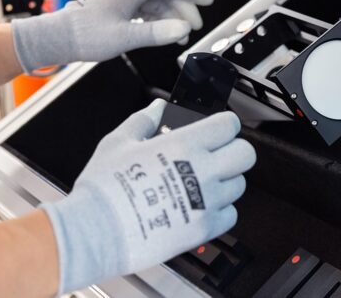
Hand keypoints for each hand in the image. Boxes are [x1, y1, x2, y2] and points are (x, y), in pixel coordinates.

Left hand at [11, 0, 212, 71]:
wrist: (57, 39)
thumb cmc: (84, 36)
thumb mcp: (124, 37)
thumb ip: (156, 33)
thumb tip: (182, 29)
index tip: (207, 1)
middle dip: (184, 8)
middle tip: (194, 26)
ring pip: (156, 2)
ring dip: (171, 16)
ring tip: (180, 35)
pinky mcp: (116, 9)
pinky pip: (145, 9)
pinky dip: (158, 20)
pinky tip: (161, 32)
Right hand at [41, 100, 254, 293]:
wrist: (95, 232)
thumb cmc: (104, 189)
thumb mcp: (118, 142)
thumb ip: (144, 121)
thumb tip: (157, 108)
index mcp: (184, 145)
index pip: (229, 125)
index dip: (223, 125)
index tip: (216, 130)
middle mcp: (202, 171)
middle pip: (246, 154)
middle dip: (234, 151)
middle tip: (217, 155)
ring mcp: (206, 201)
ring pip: (239, 185)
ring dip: (226, 182)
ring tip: (202, 184)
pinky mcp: (204, 228)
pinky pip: (230, 215)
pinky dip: (220, 211)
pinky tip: (200, 206)